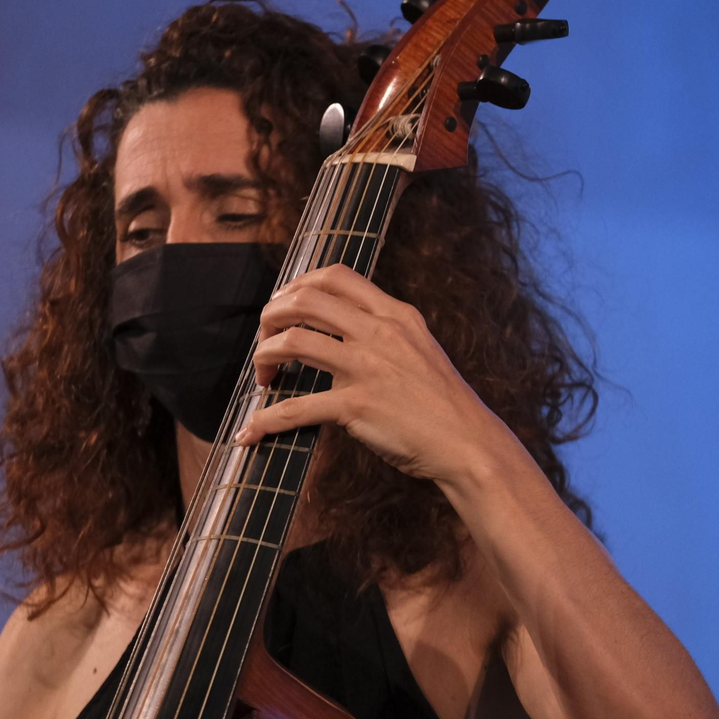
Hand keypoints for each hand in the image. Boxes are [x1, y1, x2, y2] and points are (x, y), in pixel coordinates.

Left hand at [235, 264, 508, 483]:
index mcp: (394, 314)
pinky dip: (265, 421)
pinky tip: (251, 431)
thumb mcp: (420, 347)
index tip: (283, 304)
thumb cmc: (442, 402)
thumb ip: (385, 332)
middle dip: (271, 316)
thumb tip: (343, 329)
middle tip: (264, 339)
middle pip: (305, 300)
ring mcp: (366, 368)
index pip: (335, 276)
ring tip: (263, 375)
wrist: (467, 442)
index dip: (298, 284)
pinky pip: (295, 408)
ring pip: (292, 342)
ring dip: (263, 356)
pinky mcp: (356, 407)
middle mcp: (379, 332)